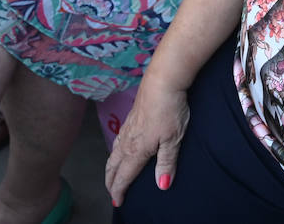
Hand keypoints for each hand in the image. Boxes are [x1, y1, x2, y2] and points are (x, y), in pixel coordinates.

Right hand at [104, 81, 189, 206]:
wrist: (162, 80)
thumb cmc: (169, 109)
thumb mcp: (173, 139)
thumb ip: (166, 163)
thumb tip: (162, 186)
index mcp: (136, 149)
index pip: (124, 176)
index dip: (119, 191)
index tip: (118, 202)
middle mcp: (127, 141)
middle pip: (113, 166)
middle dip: (110, 182)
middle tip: (111, 193)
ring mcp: (127, 127)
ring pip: (112, 153)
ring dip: (110, 168)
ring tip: (111, 176)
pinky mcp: (130, 117)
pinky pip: (116, 141)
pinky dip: (113, 152)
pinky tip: (118, 149)